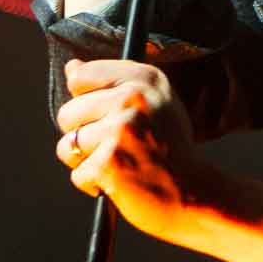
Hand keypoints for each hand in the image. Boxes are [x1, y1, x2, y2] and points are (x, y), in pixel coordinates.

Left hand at [56, 58, 211, 243]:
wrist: (194, 194)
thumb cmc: (170, 150)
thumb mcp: (155, 105)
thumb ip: (113, 83)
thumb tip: (71, 67)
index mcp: (146, 79)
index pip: (81, 76)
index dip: (89, 102)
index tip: (113, 115)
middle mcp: (133, 98)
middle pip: (67, 113)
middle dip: (84, 135)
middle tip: (121, 146)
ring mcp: (120, 130)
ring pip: (68, 146)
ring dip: (88, 162)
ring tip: (122, 164)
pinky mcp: (108, 162)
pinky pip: (77, 174)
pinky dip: (94, 184)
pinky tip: (122, 181)